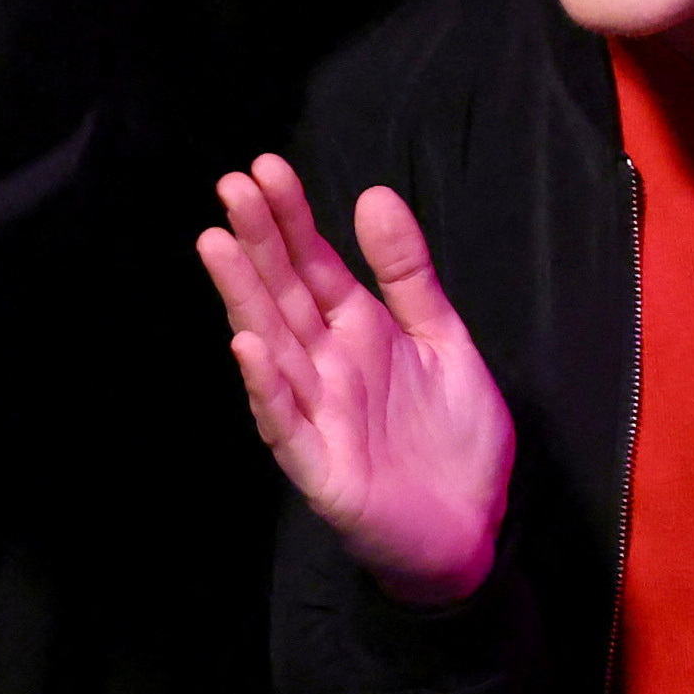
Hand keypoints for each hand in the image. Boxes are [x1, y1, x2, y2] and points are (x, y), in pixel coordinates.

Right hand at [201, 159, 515, 610]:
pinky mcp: (323, 469)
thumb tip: (373, 193)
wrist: (476, 526)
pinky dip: (268, 387)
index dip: (289, 219)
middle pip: (283, 295)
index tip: (265, 167)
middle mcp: (327, 367)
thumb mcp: (441, 336)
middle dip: (257, 242)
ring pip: (272, 349)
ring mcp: (320, 416)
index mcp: (356, 332)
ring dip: (244, 299)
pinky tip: (248, 346)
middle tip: (230, 185)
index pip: (312, 266)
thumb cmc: (453, 436)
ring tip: (216, 245)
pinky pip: (287, 424)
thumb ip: (407, 273)